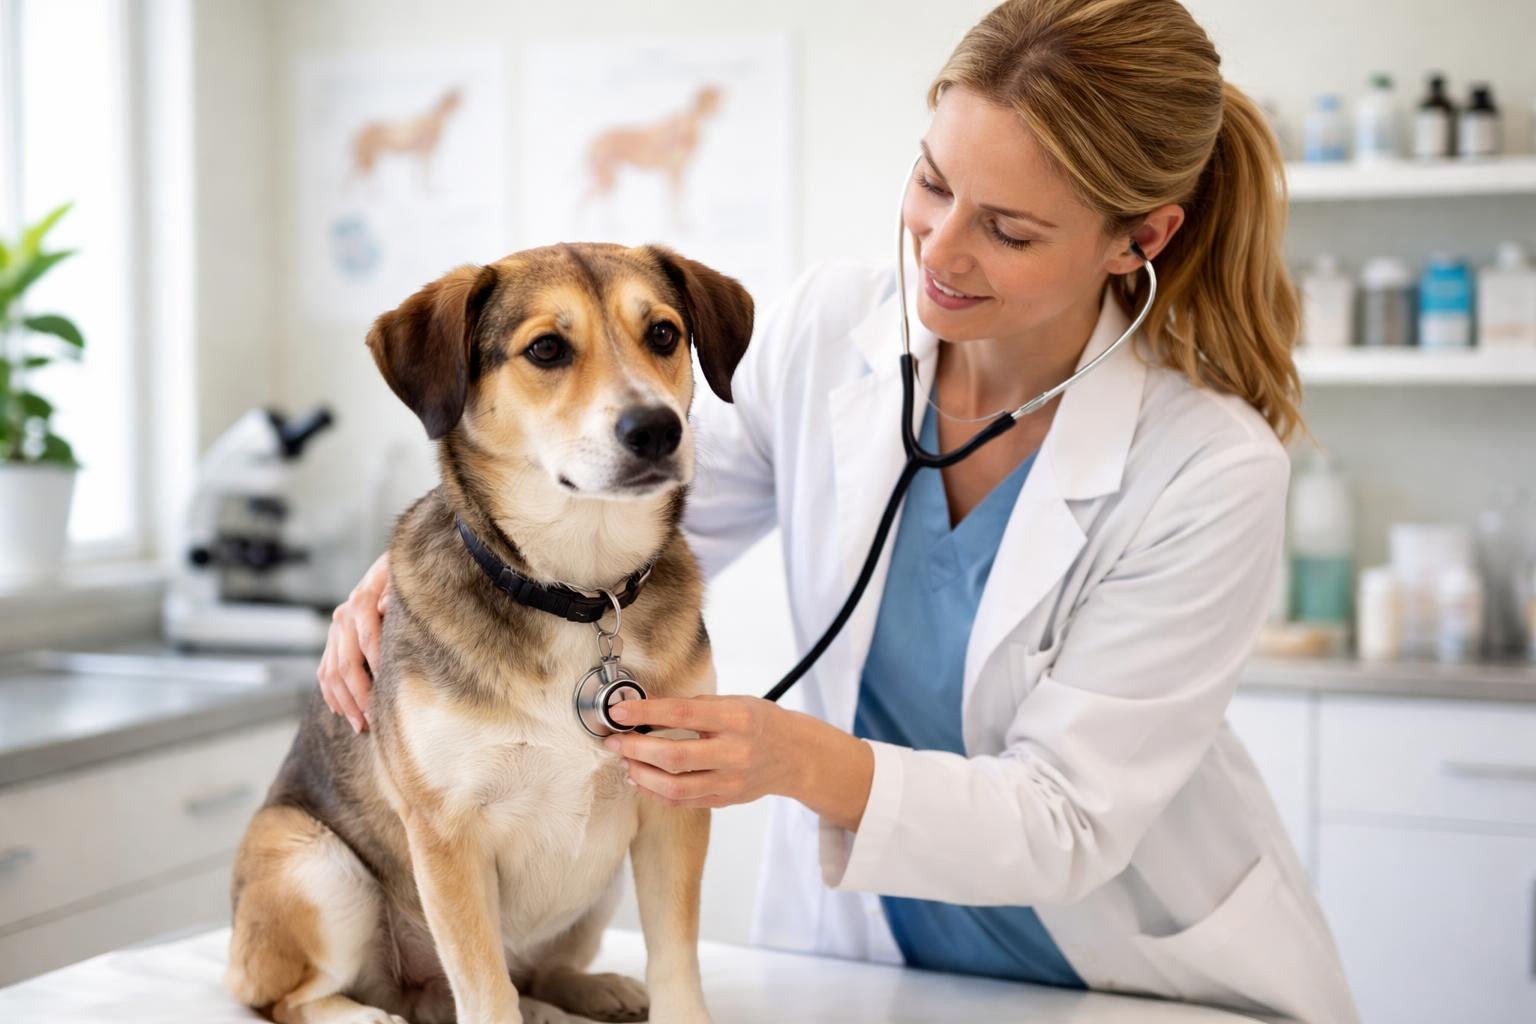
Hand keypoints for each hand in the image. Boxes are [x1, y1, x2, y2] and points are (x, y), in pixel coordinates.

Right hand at [317, 550, 390, 732]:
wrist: (388, 568)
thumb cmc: (405, 575)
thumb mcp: (404, 578)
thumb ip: (395, 593)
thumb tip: (383, 607)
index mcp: (362, 600)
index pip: (368, 640)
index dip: (378, 667)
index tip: (389, 692)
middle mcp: (343, 617)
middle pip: (346, 664)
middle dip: (360, 696)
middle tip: (374, 721)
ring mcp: (335, 630)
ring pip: (331, 673)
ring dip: (345, 702)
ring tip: (361, 725)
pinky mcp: (332, 641)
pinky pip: (324, 672)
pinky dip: (331, 694)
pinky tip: (342, 712)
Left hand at [600, 696, 806, 809]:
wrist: (795, 755)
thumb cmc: (760, 722)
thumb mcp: (735, 702)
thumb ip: (696, 706)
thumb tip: (648, 708)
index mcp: (736, 719)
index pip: (682, 713)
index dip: (645, 712)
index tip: (618, 711)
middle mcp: (734, 752)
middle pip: (674, 757)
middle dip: (635, 749)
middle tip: (614, 741)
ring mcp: (730, 781)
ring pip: (675, 787)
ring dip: (642, 775)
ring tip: (626, 762)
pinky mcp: (725, 800)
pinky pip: (683, 802)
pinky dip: (656, 792)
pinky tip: (642, 780)